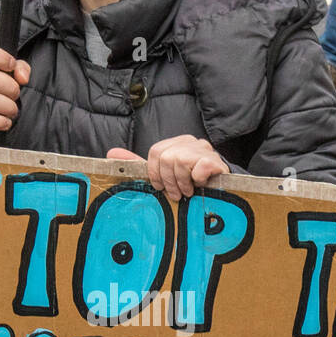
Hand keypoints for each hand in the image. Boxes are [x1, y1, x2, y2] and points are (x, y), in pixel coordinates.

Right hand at [0, 43, 30, 136]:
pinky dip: (0, 121)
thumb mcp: (1, 70)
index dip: (1, 58)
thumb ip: (17, 67)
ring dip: (8, 107)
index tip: (12, 66)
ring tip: (12, 109)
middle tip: (15, 94)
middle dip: (10, 88)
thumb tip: (22, 77)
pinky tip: (5, 121)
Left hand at [108, 135, 229, 201]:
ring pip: (180, 161)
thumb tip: (111, 153)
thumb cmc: (191, 184)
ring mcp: (204, 149)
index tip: (161, 187)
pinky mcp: (216, 160)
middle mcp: (190, 142)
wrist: (224, 190)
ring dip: (183, 183)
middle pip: (166, 157)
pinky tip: (202, 184)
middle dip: (169, 181)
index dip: (155, 173)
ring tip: (189, 191)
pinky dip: (197, 180)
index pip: (156, 152)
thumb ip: (140, 165)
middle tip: (177, 194)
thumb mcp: (164, 175)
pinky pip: (198, 168)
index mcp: (176, 144)